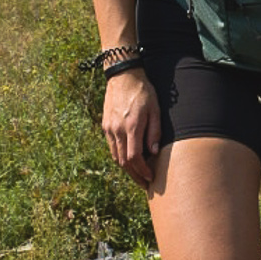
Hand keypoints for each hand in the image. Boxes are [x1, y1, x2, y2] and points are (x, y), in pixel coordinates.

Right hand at [102, 71, 162, 187]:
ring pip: (115, 156)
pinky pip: (111, 147)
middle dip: (134, 175)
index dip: (142, 170)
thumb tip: (153, 153)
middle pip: (123, 162)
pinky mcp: (105, 125)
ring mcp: (109, 128)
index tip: (150, 177)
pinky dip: (118, 157)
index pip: (134, 157)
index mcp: (132, 126)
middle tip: (144, 183)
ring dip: (126, 169)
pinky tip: (128, 159)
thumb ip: (154, 132)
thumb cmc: (144, 91)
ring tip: (137, 174)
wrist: (123, 76)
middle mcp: (117, 130)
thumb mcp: (155, 110)